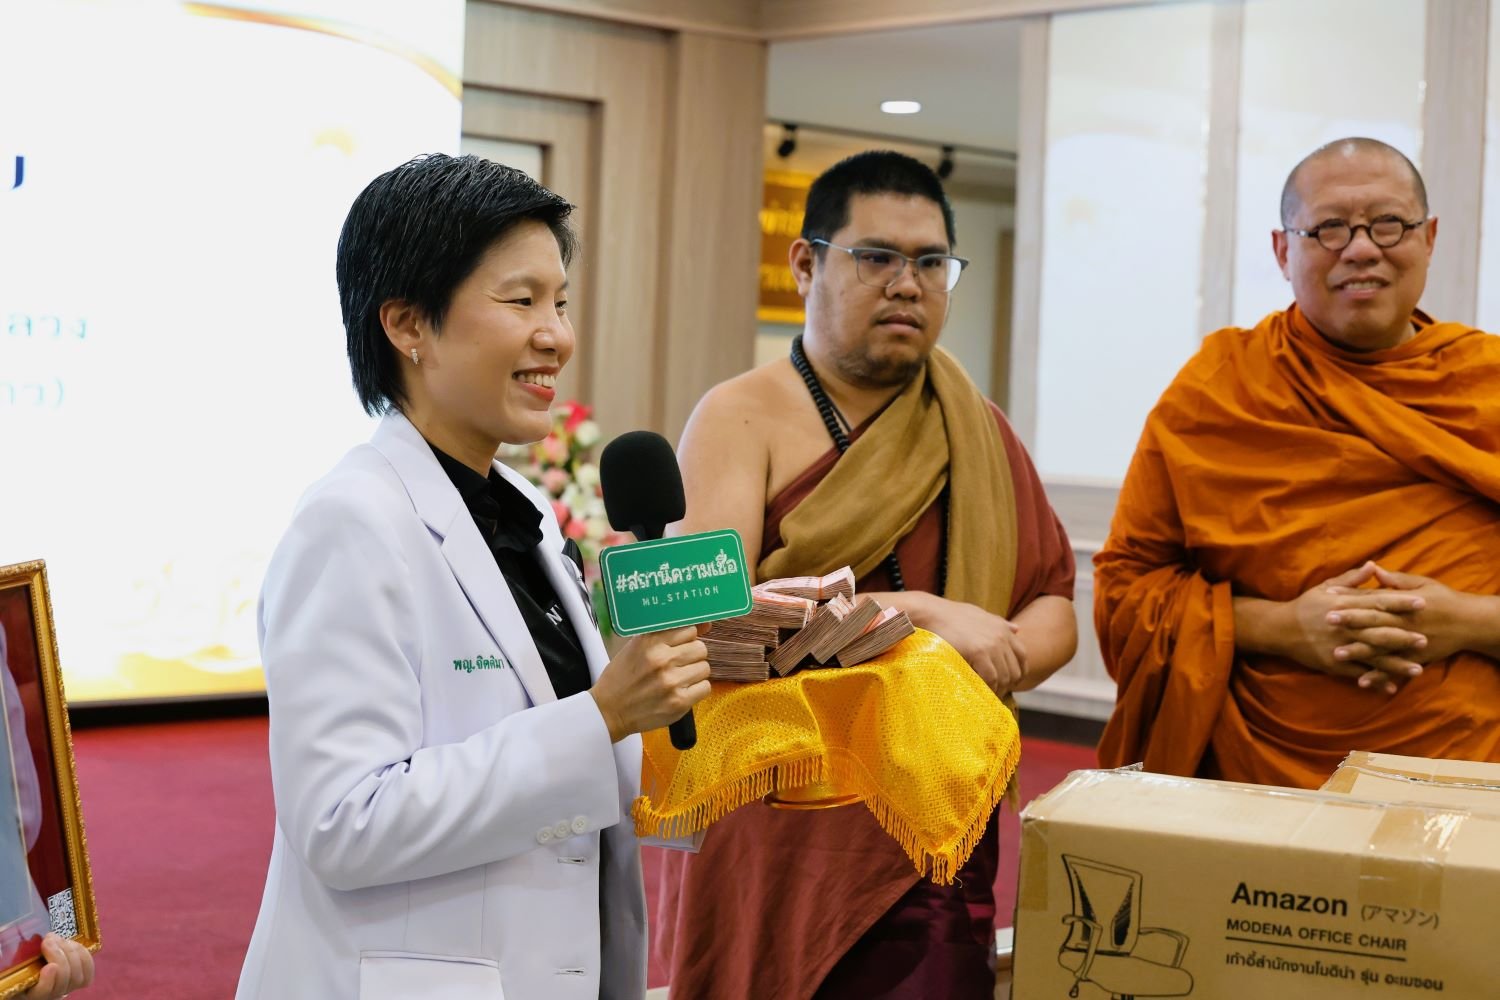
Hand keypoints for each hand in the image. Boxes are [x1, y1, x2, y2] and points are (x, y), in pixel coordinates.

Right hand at [23, 934, 93, 998]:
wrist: (37, 972)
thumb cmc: (24, 968)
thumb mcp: (18, 965)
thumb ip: (22, 957)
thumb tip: (34, 940)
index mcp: (31, 993)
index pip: (43, 992)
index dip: (48, 981)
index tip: (50, 966)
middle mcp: (51, 996)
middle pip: (63, 981)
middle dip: (59, 956)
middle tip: (49, 940)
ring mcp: (68, 988)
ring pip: (78, 975)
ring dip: (70, 951)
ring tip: (59, 939)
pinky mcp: (81, 980)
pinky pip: (88, 969)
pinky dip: (83, 954)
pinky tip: (72, 943)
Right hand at [590, 624, 710, 741]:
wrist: (609, 711)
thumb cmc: (623, 677)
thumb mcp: (637, 646)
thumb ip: (667, 634)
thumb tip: (706, 625)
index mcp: (650, 642)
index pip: (689, 629)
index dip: (686, 639)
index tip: (680, 646)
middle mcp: (662, 659)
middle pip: (700, 648)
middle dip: (691, 656)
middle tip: (677, 665)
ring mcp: (671, 681)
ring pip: (704, 667)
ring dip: (694, 673)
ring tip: (678, 679)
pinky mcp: (679, 702)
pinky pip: (705, 687)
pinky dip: (696, 690)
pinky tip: (681, 691)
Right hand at [914, 597, 1026, 696]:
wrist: (930, 612)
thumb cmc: (950, 615)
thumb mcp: (979, 614)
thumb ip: (999, 623)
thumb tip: (1017, 629)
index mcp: (1002, 628)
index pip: (1022, 655)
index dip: (1019, 671)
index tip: (1010, 682)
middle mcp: (1002, 636)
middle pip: (1015, 669)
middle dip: (1008, 685)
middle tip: (996, 693)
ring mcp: (992, 645)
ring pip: (1004, 677)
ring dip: (998, 690)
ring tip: (987, 696)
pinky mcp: (979, 652)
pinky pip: (991, 678)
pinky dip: (987, 688)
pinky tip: (979, 691)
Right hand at [1274, 564, 1427, 693]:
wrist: (1279, 629)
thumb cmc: (1306, 606)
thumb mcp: (1326, 587)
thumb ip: (1352, 578)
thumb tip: (1374, 565)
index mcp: (1344, 606)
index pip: (1377, 603)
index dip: (1400, 603)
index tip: (1422, 603)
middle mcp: (1344, 627)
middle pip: (1378, 632)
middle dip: (1403, 637)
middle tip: (1426, 639)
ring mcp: (1340, 647)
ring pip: (1372, 657)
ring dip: (1396, 665)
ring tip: (1419, 669)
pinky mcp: (1334, 664)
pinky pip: (1359, 674)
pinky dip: (1375, 681)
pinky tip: (1392, 687)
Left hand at [1327, 564, 1497, 666]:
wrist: (1471, 622)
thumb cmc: (1444, 599)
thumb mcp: (1422, 583)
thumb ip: (1395, 579)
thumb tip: (1373, 568)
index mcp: (1403, 602)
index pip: (1372, 598)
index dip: (1350, 596)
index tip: (1328, 595)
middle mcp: (1405, 622)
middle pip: (1373, 621)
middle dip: (1349, 621)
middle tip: (1326, 620)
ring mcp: (1409, 642)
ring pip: (1381, 647)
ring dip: (1359, 651)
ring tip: (1337, 653)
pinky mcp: (1416, 659)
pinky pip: (1395, 668)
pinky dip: (1380, 676)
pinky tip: (1362, 682)